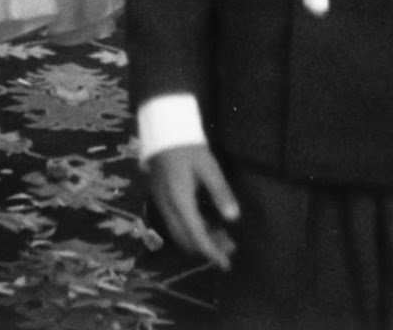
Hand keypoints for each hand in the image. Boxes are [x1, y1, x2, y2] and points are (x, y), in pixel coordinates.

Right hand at [147, 145, 240, 270]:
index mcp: (180, 201)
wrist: (162, 129)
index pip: (196, 236)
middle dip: (207, 248)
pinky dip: (190, 229)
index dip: (212, 253)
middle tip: (229, 246)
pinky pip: (174, 224)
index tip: (226, 264)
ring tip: (221, 235)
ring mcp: (161, 203)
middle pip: (186, 240)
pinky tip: (205, 222)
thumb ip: (220, 192)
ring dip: (198, 239)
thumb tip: (233, 218)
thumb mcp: (209, 166)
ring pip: (179, 233)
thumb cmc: (188, 146)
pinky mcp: (160, 198)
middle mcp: (167, 207)